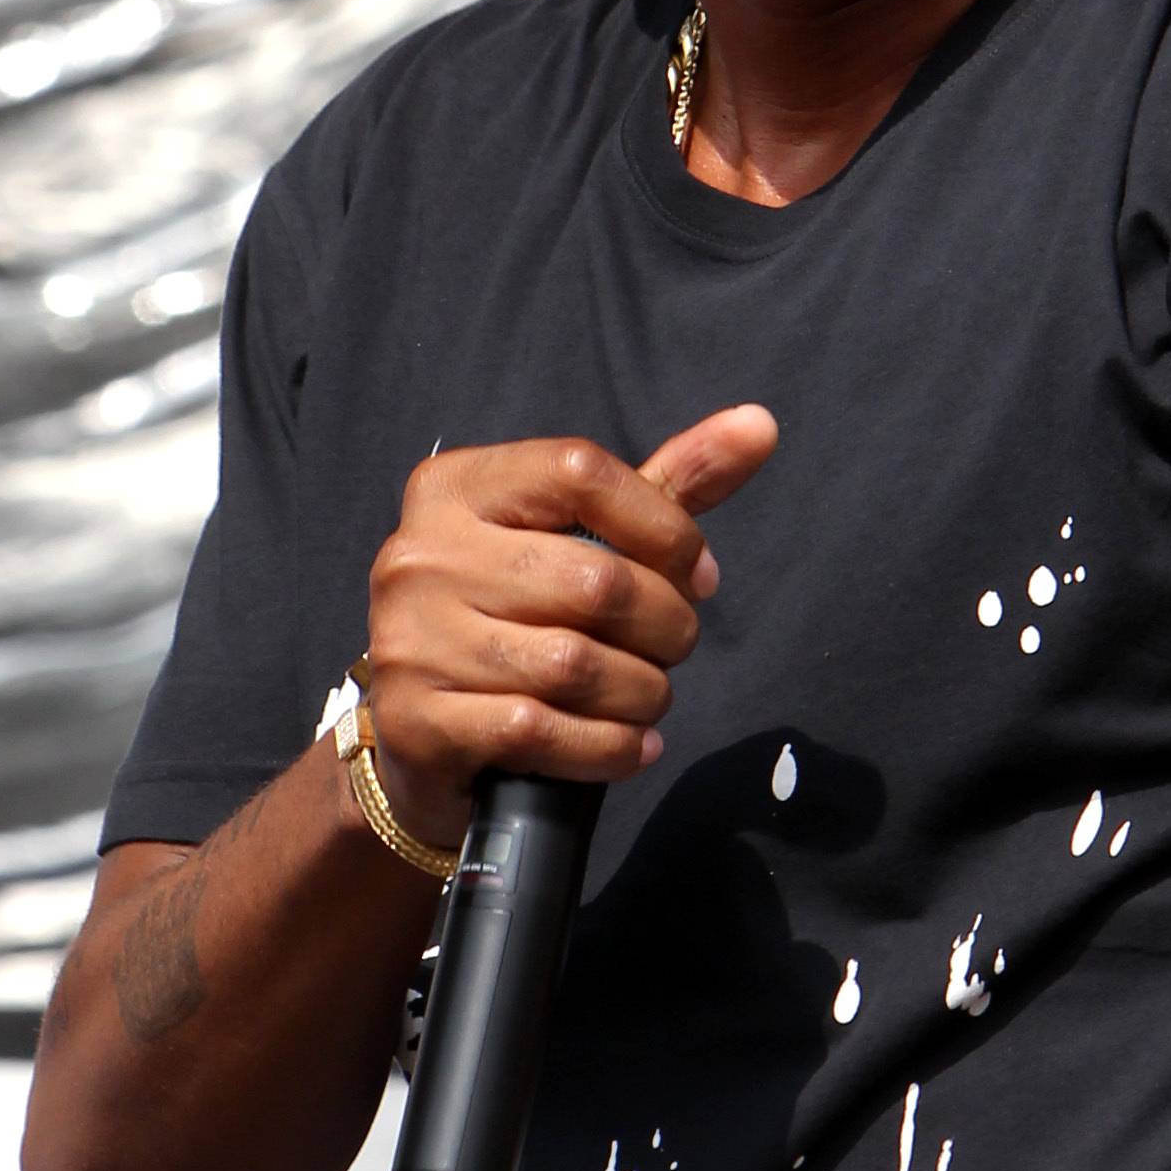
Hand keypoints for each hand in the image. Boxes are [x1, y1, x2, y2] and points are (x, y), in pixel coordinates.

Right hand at [361, 405, 778, 842]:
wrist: (424, 738)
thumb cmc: (521, 615)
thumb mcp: (586, 536)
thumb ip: (669, 483)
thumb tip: (760, 424)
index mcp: (455, 488)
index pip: (582, 473)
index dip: (664, 526)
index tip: (696, 573)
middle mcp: (418, 554)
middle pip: (595, 580)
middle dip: (666, 625)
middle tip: (674, 646)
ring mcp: (410, 640)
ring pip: (576, 666)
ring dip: (644, 693)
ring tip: (652, 697)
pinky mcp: (417, 724)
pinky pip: (545, 731)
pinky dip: (609, 747)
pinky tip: (630, 744)